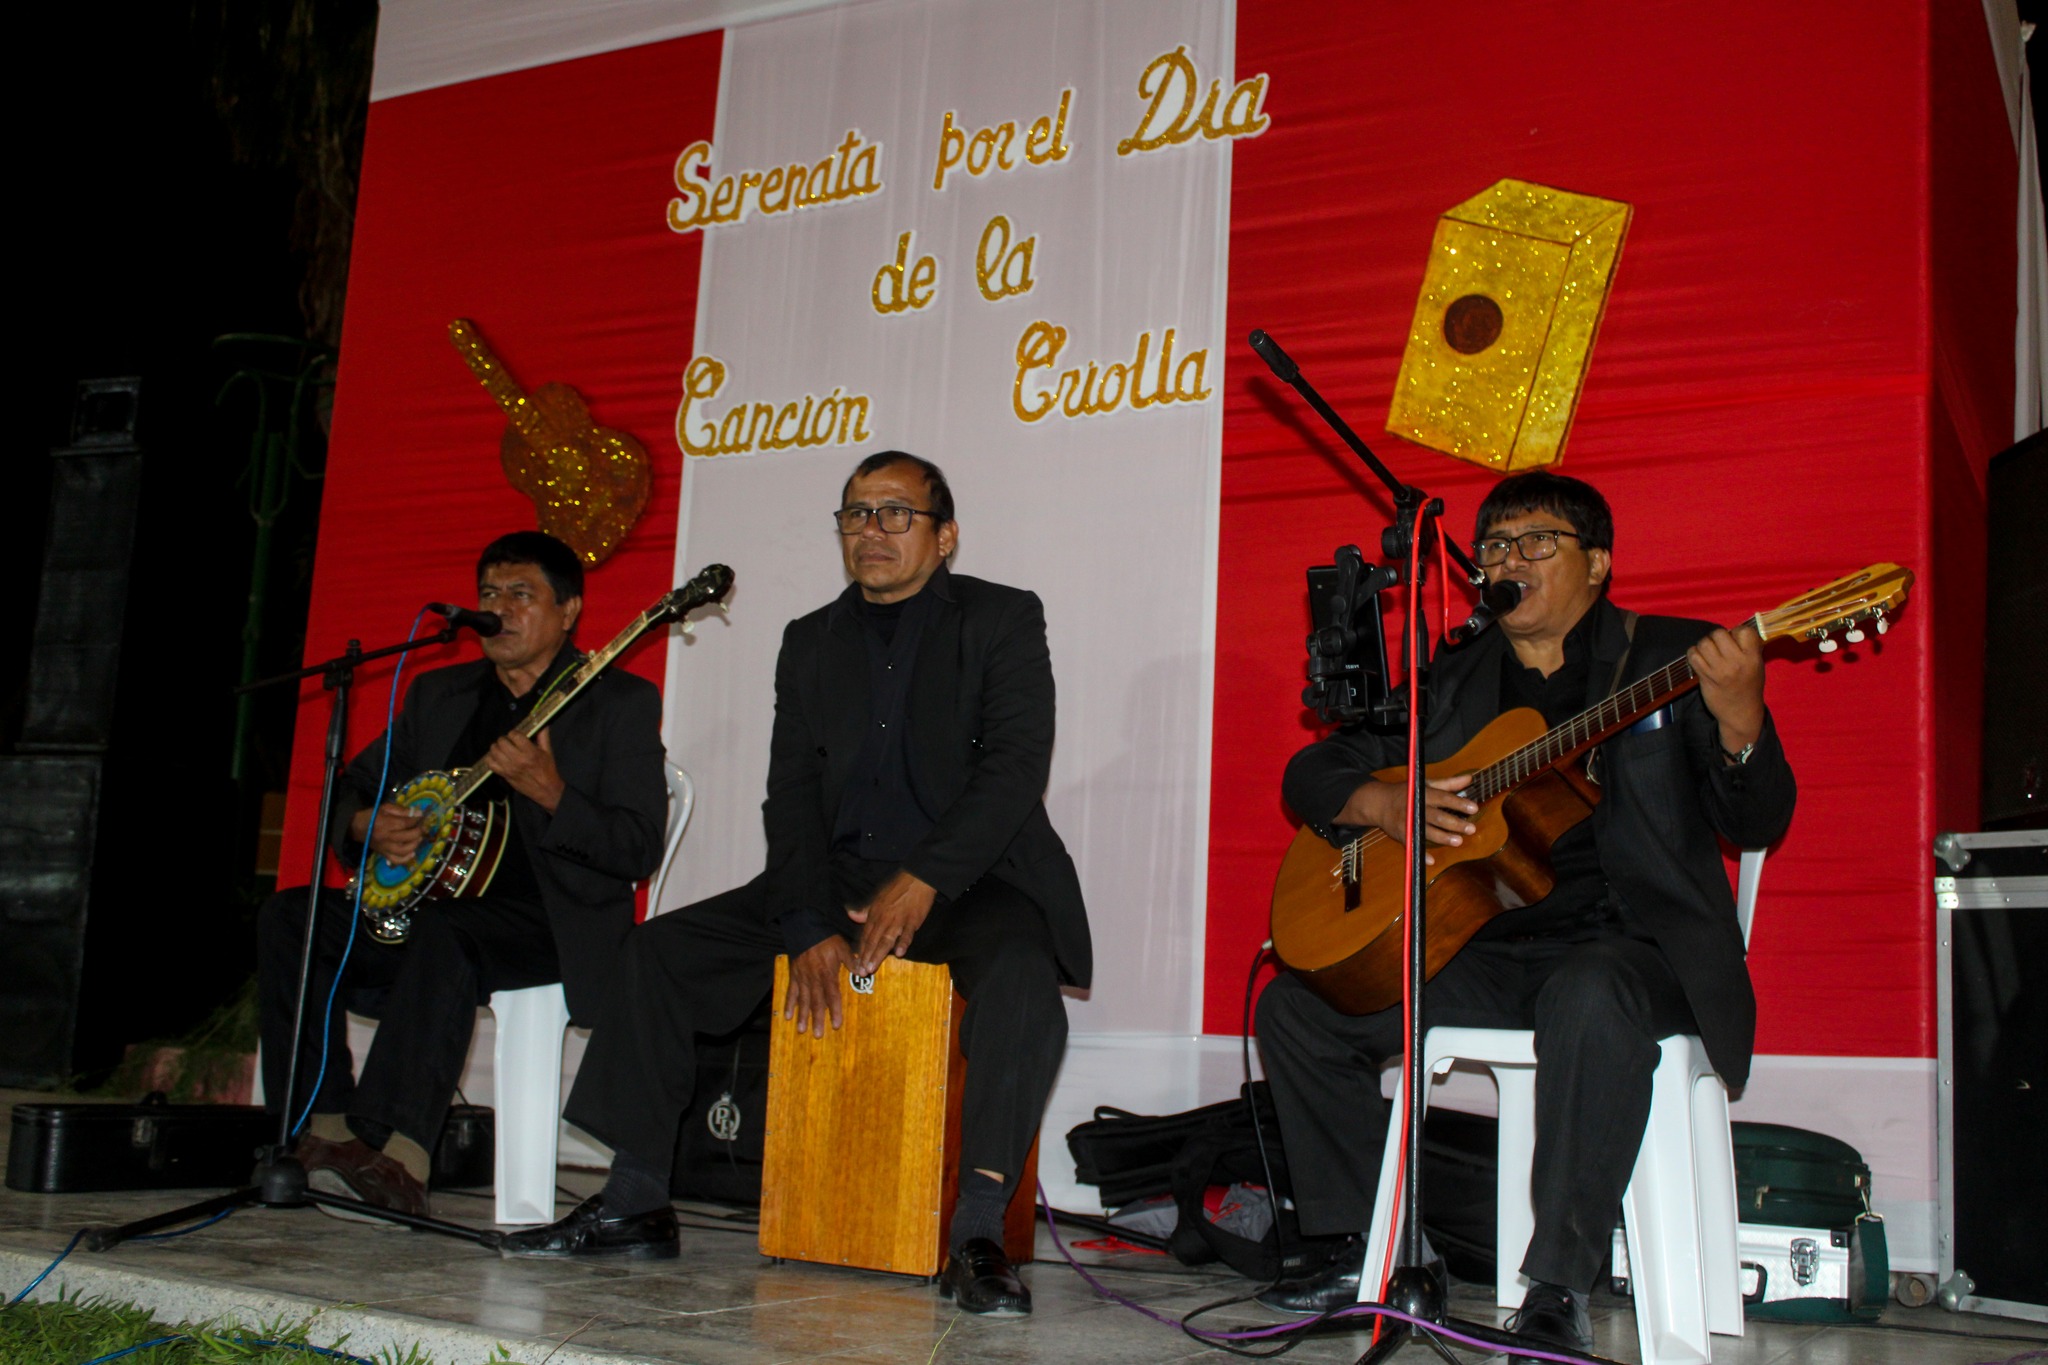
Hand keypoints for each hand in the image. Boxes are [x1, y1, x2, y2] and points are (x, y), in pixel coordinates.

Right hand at [352, 802, 427, 864]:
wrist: (357, 828)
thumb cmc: (373, 816)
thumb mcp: (386, 808)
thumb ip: (402, 810)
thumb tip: (418, 813)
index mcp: (385, 823)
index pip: (404, 823)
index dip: (416, 820)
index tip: (421, 817)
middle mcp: (385, 837)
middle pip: (407, 837)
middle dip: (418, 832)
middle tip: (422, 828)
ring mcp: (385, 847)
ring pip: (403, 850)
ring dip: (415, 844)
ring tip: (418, 838)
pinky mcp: (384, 854)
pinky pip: (396, 860)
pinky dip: (406, 858)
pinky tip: (413, 852)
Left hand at [484, 728, 564, 812]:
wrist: (546, 790)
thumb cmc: (548, 770)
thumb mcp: (548, 752)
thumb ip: (543, 736)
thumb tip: (542, 724)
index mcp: (530, 752)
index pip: (514, 735)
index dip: (514, 733)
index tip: (517, 736)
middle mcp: (518, 760)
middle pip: (502, 742)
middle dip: (505, 739)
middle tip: (509, 742)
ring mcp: (509, 768)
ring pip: (494, 751)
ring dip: (496, 747)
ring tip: (502, 748)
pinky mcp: (504, 775)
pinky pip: (490, 764)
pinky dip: (490, 758)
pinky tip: (496, 757)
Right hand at [786, 935, 854, 1037]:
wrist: (806, 929)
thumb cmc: (827, 939)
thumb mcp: (842, 948)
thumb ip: (851, 961)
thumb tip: (864, 972)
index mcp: (827, 974)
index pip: (832, 995)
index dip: (835, 1010)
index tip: (836, 1024)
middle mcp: (814, 979)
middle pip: (816, 1002)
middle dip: (817, 1019)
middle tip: (818, 1035)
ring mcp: (802, 978)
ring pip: (802, 1000)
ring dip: (802, 1016)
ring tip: (802, 1030)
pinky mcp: (794, 976)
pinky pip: (790, 992)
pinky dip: (788, 1004)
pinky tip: (787, 1016)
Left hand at [848, 870, 937, 974]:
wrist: (917, 878)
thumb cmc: (897, 887)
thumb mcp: (877, 897)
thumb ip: (865, 910)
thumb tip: (850, 915)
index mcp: (875, 913)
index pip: (865, 935)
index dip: (861, 950)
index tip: (856, 963)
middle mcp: (884, 919)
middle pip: (873, 941)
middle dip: (867, 957)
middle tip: (862, 972)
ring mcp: (899, 920)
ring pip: (886, 940)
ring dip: (879, 954)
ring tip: (872, 967)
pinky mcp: (913, 920)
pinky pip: (907, 934)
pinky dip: (903, 943)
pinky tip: (899, 953)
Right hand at [1334, 773, 1476, 866]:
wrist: (1378, 803)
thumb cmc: (1405, 793)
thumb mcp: (1425, 784)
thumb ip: (1448, 783)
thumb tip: (1469, 779)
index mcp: (1423, 794)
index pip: (1443, 798)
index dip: (1458, 803)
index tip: (1474, 808)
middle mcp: (1416, 808)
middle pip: (1437, 816)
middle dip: (1455, 823)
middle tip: (1471, 829)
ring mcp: (1408, 823)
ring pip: (1427, 831)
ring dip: (1443, 837)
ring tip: (1458, 841)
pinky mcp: (1402, 835)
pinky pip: (1412, 845)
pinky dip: (1420, 854)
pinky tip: (1431, 860)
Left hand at [1689, 625, 1764, 757]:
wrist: (1740, 713)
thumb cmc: (1749, 687)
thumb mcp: (1757, 666)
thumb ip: (1748, 649)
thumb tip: (1734, 631)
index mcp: (1753, 658)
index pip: (1744, 631)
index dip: (1737, 632)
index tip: (1735, 640)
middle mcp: (1736, 662)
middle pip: (1719, 634)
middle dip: (1717, 637)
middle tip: (1719, 647)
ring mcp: (1719, 670)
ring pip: (1704, 643)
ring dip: (1704, 645)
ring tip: (1708, 653)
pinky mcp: (1705, 677)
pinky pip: (1693, 655)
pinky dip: (1693, 654)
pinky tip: (1699, 659)